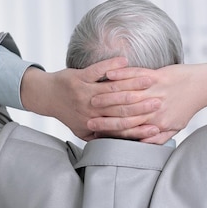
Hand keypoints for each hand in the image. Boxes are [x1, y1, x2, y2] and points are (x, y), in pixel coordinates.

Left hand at [21, 57, 162, 140]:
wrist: (46, 96)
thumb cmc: (68, 113)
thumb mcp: (83, 131)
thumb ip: (101, 138)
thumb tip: (123, 146)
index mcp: (93, 125)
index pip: (121, 129)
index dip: (140, 128)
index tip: (157, 125)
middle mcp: (88, 111)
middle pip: (120, 109)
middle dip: (142, 106)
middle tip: (160, 101)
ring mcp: (83, 93)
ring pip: (112, 90)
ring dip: (132, 84)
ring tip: (150, 80)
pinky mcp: (78, 78)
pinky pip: (97, 70)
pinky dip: (112, 65)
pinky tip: (125, 61)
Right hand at [88, 58, 206, 143]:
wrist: (203, 86)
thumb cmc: (187, 107)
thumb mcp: (175, 127)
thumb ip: (158, 138)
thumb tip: (141, 145)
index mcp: (156, 124)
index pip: (127, 129)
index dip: (108, 129)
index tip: (92, 128)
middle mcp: (154, 109)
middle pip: (123, 112)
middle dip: (102, 113)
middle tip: (86, 111)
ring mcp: (155, 91)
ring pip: (127, 94)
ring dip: (107, 94)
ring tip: (92, 94)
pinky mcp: (158, 76)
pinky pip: (136, 75)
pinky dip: (121, 74)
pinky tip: (108, 74)